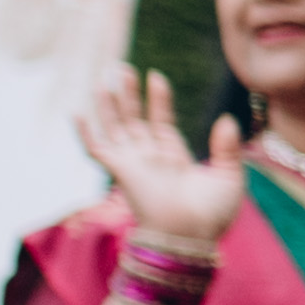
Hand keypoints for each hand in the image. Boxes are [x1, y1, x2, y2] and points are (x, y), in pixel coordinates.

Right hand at [82, 71, 246, 254]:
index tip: (156, 77)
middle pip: (134, 119)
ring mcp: (133, 164)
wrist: (191, 235)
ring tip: (103, 80)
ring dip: (107, 105)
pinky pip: (96, 149)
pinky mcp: (120, 171)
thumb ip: (227, 147)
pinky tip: (76, 114)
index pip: (161, 122)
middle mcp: (150, 159)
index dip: (158, 100)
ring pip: (115, 127)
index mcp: (173, 159)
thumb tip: (227, 120)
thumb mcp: (229, 176)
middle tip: (122, 68)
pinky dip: (84, 133)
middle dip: (128, 95)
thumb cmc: (212, 214)